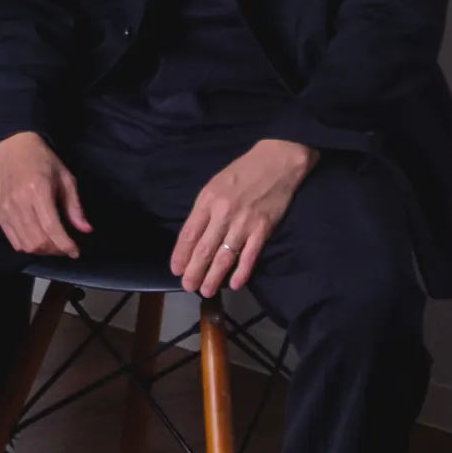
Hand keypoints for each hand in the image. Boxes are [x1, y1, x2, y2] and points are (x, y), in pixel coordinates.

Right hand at [0, 131, 90, 256]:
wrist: (12, 148)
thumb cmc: (43, 161)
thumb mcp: (65, 178)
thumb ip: (74, 206)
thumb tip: (86, 230)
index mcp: (38, 190)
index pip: (52, 228)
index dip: (65, 245)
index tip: (76, 252)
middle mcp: (19, 202)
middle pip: (38, 241)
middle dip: (55, 250)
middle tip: (65, 247)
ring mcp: (6, 209)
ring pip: (26, 245)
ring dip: (43, 251)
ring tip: (53, 244)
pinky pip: (14, 241)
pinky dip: (28, 246)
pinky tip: (38, 239)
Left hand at [171, 138, 315, 295]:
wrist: (277, 161)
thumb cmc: (242, 172)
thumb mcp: (215, 185)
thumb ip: (204, 210)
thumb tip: (194, 236)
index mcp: (207, 201)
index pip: (189, 233)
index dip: (181, 254)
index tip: (175, 270)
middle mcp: (222, 213)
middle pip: (204, 249)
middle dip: (194, 271)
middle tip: (187, 287)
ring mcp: (244, 223)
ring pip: (224, 256)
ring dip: (214, 277)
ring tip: (206, 291)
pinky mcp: (263, 228)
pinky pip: (250, 255)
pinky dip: (241, 272)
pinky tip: (234, 284)